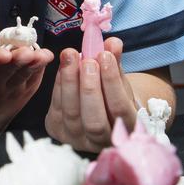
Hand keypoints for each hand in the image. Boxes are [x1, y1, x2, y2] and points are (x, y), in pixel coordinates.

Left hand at [45, 37, 137, 152]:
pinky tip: (63, 67)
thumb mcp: (120, 81)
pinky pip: (57, 108)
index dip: (112, 82)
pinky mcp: (58, 132)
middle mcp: (102, 142)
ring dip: (69, 82)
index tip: (105, 56)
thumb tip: (113, 42)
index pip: (119, 108)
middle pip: (94, 118)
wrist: (98, 116)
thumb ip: (116, 63)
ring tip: (70, 56)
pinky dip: (59, 85)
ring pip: (72, 113)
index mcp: (127, 130)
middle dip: (89, 87)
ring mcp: (78, 140)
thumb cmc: (114, 97)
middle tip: (87, 60)